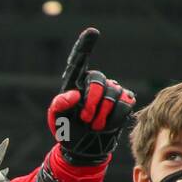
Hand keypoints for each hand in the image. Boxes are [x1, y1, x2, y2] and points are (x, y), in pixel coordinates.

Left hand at [47, 28, 134, 164]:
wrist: (83, 149)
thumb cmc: (67, 131)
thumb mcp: (56, 120)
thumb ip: (59, 105)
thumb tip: (74, 94)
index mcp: (75, 83)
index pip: (79, 60)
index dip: (85, 45)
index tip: (92, 32)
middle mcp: (94, 82)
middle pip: (98, 80)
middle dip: (91, 102)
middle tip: (85, 119)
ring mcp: (111, 90)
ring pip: (113, 94)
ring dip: (101, 114)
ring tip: (93, 126)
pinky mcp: (124, 102)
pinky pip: (125, 104)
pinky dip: (114, 118)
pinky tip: (105, 125)